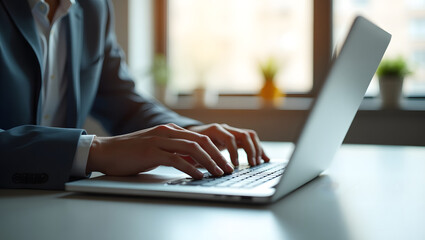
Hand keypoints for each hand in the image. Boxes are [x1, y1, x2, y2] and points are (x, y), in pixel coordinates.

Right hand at [86, 124, 234, 178]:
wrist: (106, 151)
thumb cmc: (131, 153)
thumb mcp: (158, 151)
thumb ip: (176, 153)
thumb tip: (194, 163)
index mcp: (170, 130)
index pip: (200, 138)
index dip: (215, 150)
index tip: (224, 162)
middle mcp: (167, 132)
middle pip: (201, 141)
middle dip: (217, 156)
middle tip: (227, 169)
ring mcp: (159, 140)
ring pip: (192, 148)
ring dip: (208, 162)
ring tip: (218, 173)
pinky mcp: (151, 151)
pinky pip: (176, 159)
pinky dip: (190, 168)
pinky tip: (198, 176)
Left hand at [187, 124, 269, 165]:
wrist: (187, 135)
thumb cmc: (189, 145)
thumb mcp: (191, 151)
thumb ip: (199, 158)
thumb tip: (206, 170)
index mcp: (213, 130)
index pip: (229, 138)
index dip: (234, 152)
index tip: (235, 165)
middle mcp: (224, 129)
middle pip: (243, 135)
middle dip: (250, 151)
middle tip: (252, 164)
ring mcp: (231, 131)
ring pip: (249, 136)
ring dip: (256, 149)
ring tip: (257, 163)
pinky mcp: (235, 137)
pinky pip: (251, 140)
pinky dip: (258, 149)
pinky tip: (264, 159)